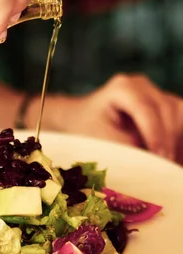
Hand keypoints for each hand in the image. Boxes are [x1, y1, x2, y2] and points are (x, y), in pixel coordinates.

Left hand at [40, 74, 182, 160]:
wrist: (81, 119)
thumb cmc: (87, 129)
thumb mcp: (100, 139)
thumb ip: (126, 148)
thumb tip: (152, 161)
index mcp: (122, 87)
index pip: (145, 109)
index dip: (155, 134)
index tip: (159, 158)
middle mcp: (142, 85)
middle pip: (167, 110)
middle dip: (169, 140)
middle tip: (166, 168)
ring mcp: (155, 92)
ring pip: (179, 113)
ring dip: (177, 140)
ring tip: (170, 165)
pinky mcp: (164, 104)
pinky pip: (181, 120)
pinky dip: (179, 140)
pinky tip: (174, 159)